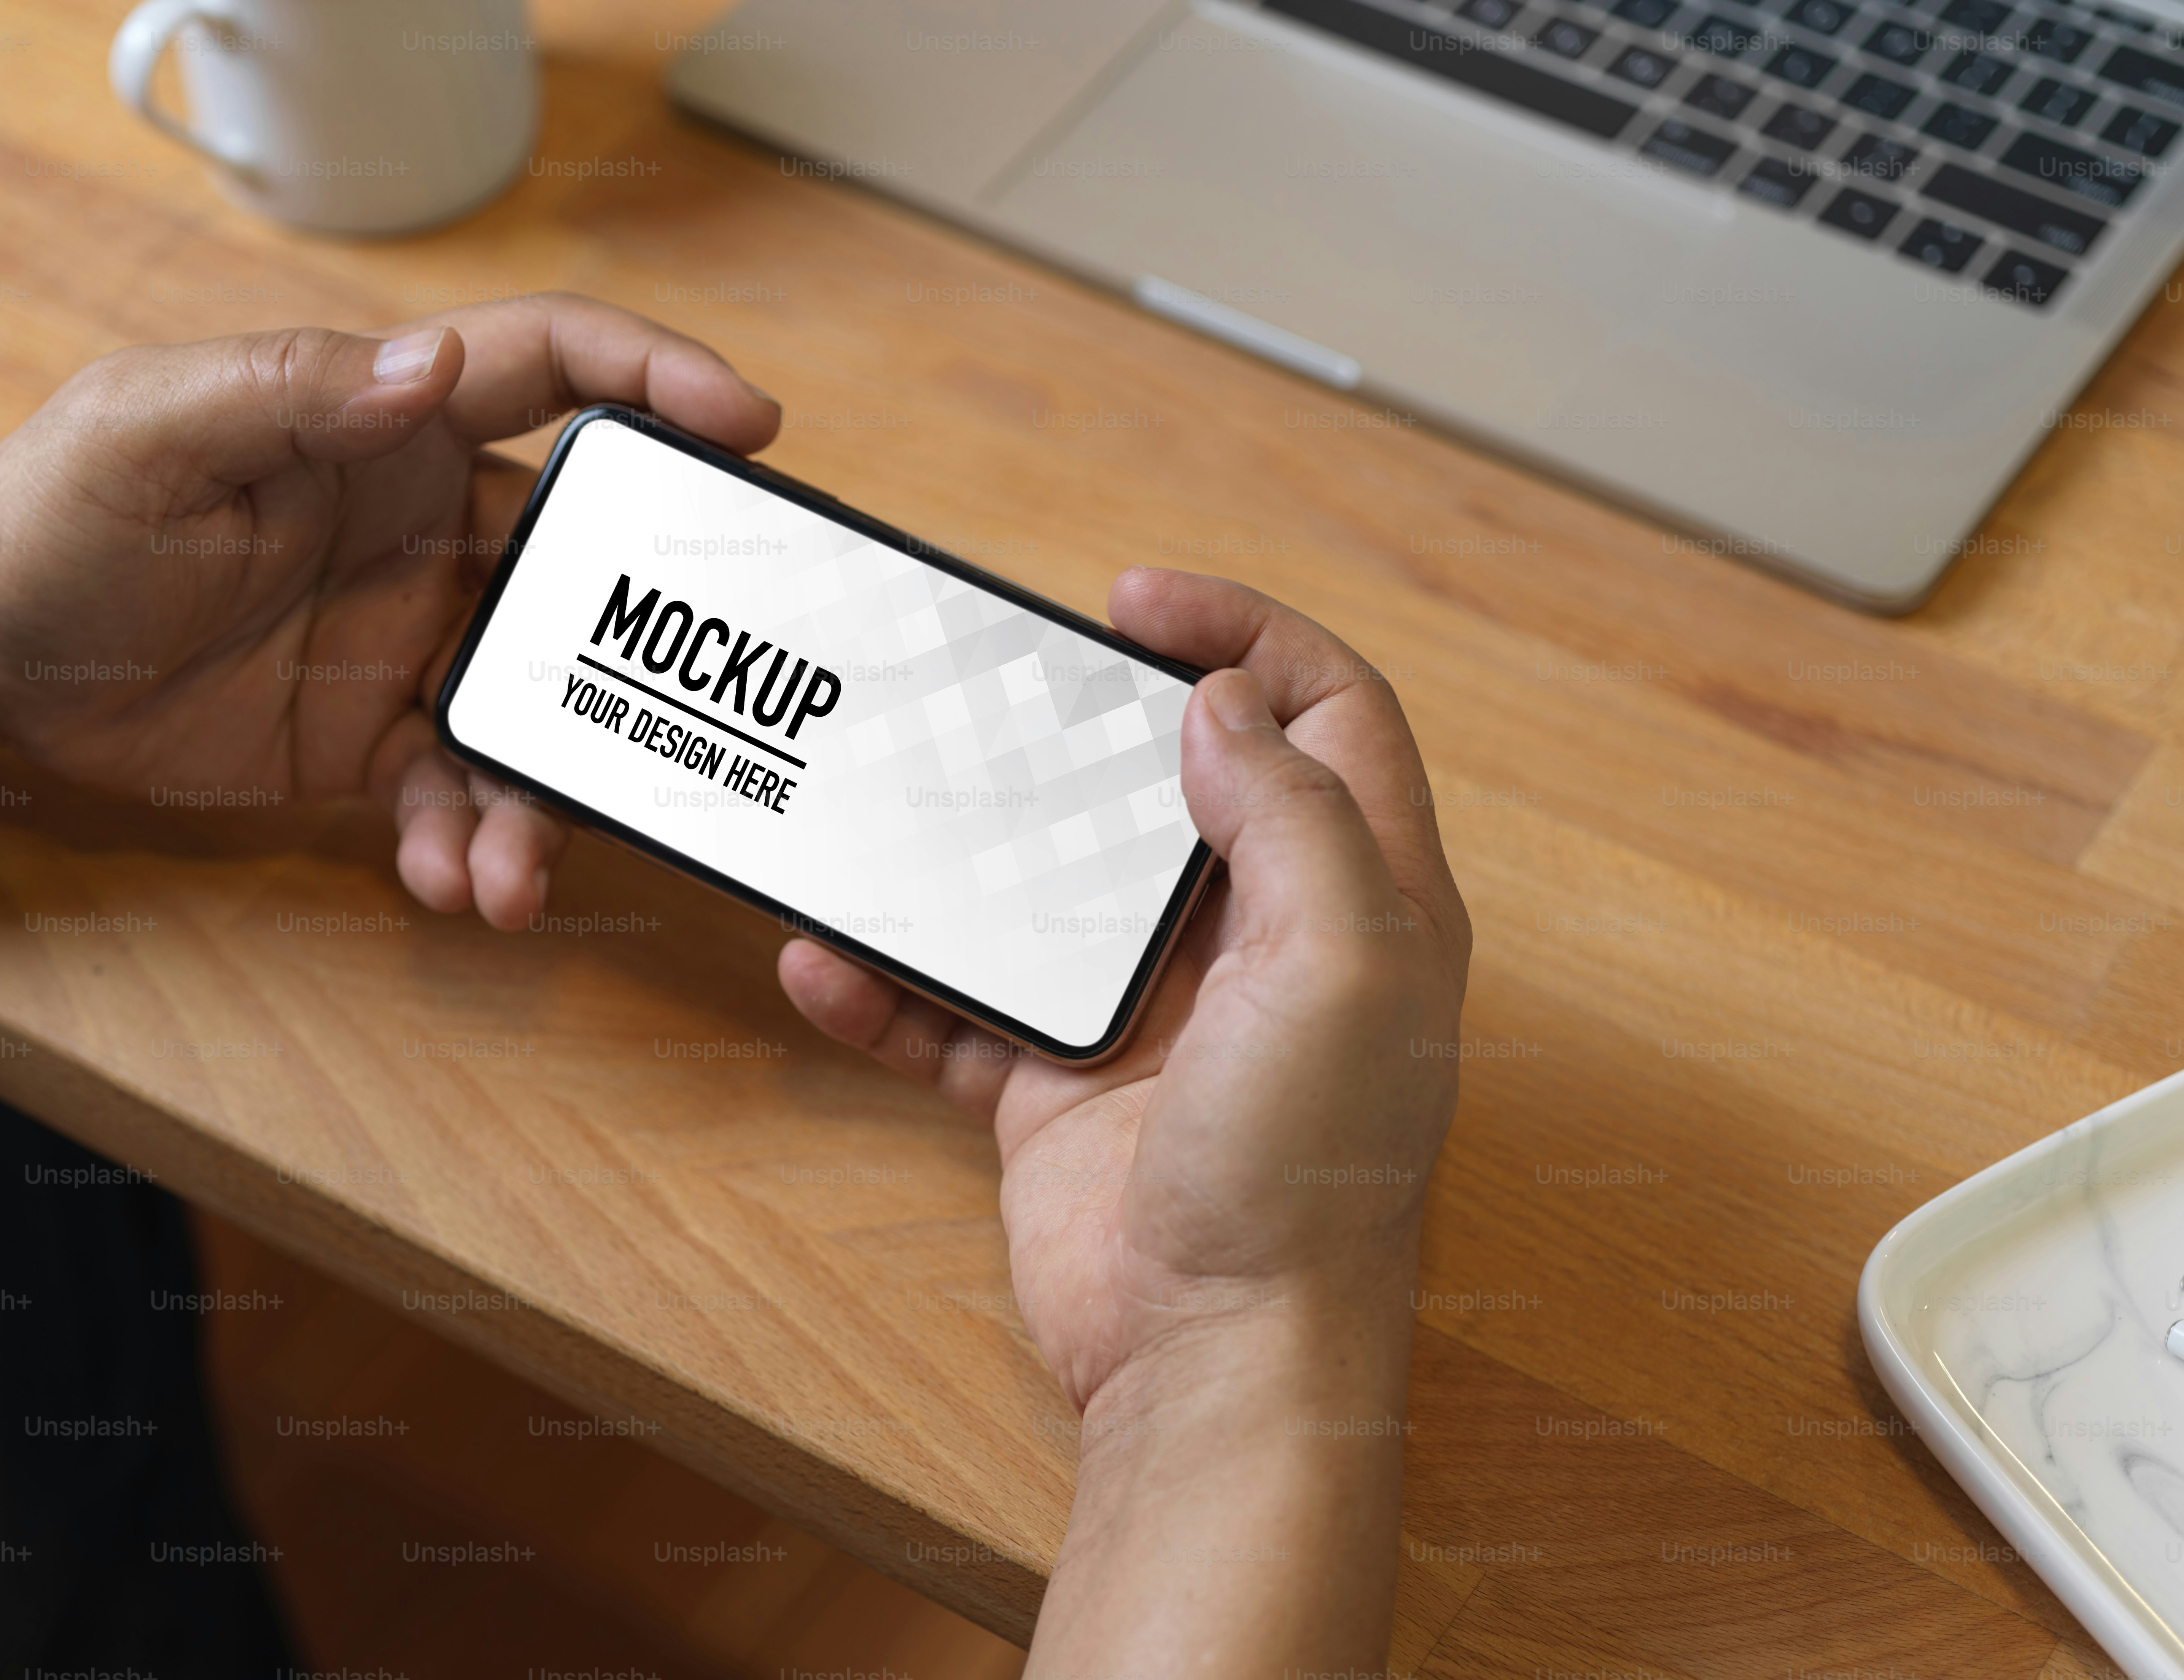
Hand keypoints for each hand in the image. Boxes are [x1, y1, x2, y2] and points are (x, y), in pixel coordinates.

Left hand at [0, 294, 778, 928]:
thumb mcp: (146, 430)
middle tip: (672, 722)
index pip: (546, 373)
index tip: (747, 425)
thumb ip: (292, 395)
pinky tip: (446, 886)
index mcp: (381, 428)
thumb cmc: (42, 516)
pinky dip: (463, 845)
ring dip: (543, 795)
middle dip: (637, 652)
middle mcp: (419, 531)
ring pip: (532, 711)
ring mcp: (403, 644)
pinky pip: (454, 796)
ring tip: (510, 873)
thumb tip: (433, 370)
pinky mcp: (366, 745)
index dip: (655, 381)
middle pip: (578, 575)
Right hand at [777, 569, 1471, 1412]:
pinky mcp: (1056, 1088)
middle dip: (1080, 722)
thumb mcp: (1344, 965)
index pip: (1322, 715)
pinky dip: (886, 987)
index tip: (1137, 605)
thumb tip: (1224, 703)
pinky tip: (825, 961)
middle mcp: (1256, 945)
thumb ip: (1295, 818)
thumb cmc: (1307, 1176)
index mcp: (1358, 901)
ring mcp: (1147, 1014)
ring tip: (881, 807)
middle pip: (1168, 783)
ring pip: (1040, 888)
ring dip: (957, 853)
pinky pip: (954, 1012)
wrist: (1216, 1354)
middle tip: (996, 678)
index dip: (1245, 635)